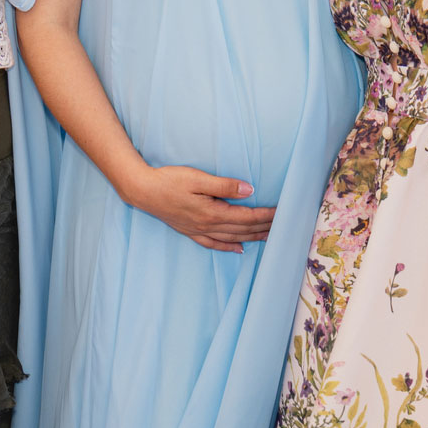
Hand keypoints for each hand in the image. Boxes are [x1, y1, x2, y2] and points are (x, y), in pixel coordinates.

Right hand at [124, 164, 275, 253]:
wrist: (142, 190)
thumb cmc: (169, 180)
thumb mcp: (198, 178)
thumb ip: (224, 186)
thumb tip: (249, 191)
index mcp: (212, 213)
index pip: (247, 216)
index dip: (266, 215)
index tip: (283, 213)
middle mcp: (207, 226)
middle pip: (243, 229)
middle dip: (264, 227)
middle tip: (284, 226)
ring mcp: (198, 230)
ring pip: (232, 238)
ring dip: (252, 238)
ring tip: (269, 237)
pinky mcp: (189, 231)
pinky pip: (213, 244)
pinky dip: (228, 248)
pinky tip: (239, 249)